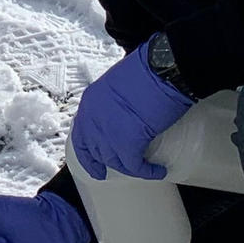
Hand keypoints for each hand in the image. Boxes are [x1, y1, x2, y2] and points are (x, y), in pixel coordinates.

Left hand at [70, 42, 192, 181]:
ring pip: (113, 160)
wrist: (162, 70)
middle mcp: (93, 119)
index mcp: (90, 102)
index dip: (87, 153)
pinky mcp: (127, 142)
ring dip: (128, 167)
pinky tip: (157, 171)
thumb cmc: (147, 70)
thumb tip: (122, 114)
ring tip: (144, 168)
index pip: (81, 135)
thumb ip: (113, 102)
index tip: (94, 165)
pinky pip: (134, 166)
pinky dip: (146, 171)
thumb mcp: (118, 84)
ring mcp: (108, 132)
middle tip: (112, 173)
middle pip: (94, 151)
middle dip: (103, 163)